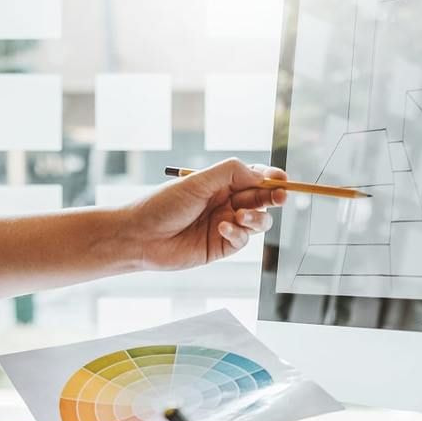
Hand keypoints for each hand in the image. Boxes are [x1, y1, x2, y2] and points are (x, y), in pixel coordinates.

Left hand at [127, 158, 287, 270]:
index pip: (254, 178)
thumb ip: (231, 173)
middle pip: (260, 199)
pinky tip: (223, 228)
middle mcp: (225, 203)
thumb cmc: (163, 204)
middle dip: (272, 197)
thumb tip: (262, 176)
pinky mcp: (220, 247)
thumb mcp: (198, 181)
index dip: (270, 178)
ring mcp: (224, 226)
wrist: (140, 236)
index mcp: (220, 183)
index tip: (281, 179)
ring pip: (257, 222)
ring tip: (241, 216)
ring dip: (256, 218)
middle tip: (280, 197)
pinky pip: (242, 240)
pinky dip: (238, 233)